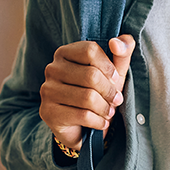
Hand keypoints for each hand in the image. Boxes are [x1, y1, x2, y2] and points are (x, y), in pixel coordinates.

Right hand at [39, 34, 135, 151]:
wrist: (82, 127)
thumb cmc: (98, 94)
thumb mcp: (114, 72)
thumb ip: (122, 52)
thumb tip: (117, 42)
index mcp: (64, 53)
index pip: (90, 50)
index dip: (109, 66)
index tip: (115, 79)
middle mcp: (52, 69)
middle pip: (91, 75)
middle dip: (110, 91)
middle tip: (116, 100)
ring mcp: (47, 90)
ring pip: (88, 97)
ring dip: (105, 108)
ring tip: (109, 112)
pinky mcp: (48, 112)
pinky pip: (82, 115)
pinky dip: (98, 121)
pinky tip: (101, 122)